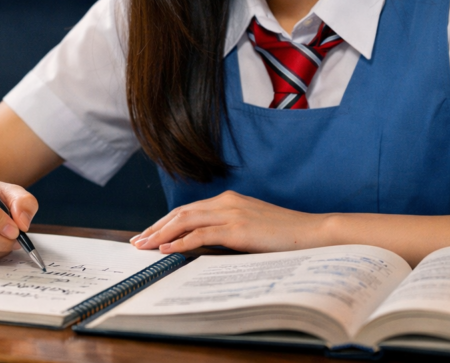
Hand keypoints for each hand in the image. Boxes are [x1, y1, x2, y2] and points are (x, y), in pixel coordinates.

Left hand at [130, 190, 328, 253]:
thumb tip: (204, 244)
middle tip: (138, 242)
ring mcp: (232, 214)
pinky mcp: (238, 229)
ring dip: (161, 234)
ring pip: (185, 221)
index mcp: (230, 200)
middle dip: (156, 227)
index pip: (188, 210)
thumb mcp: (252, 228)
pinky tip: (167, 249)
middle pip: (181, 213)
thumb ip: (229, 230)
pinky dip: (180, 241)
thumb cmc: (285, 234)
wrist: (312, 232)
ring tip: (145, 246)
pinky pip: (201, 234)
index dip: (165, 222)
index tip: (149, 234)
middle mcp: (227, 202)